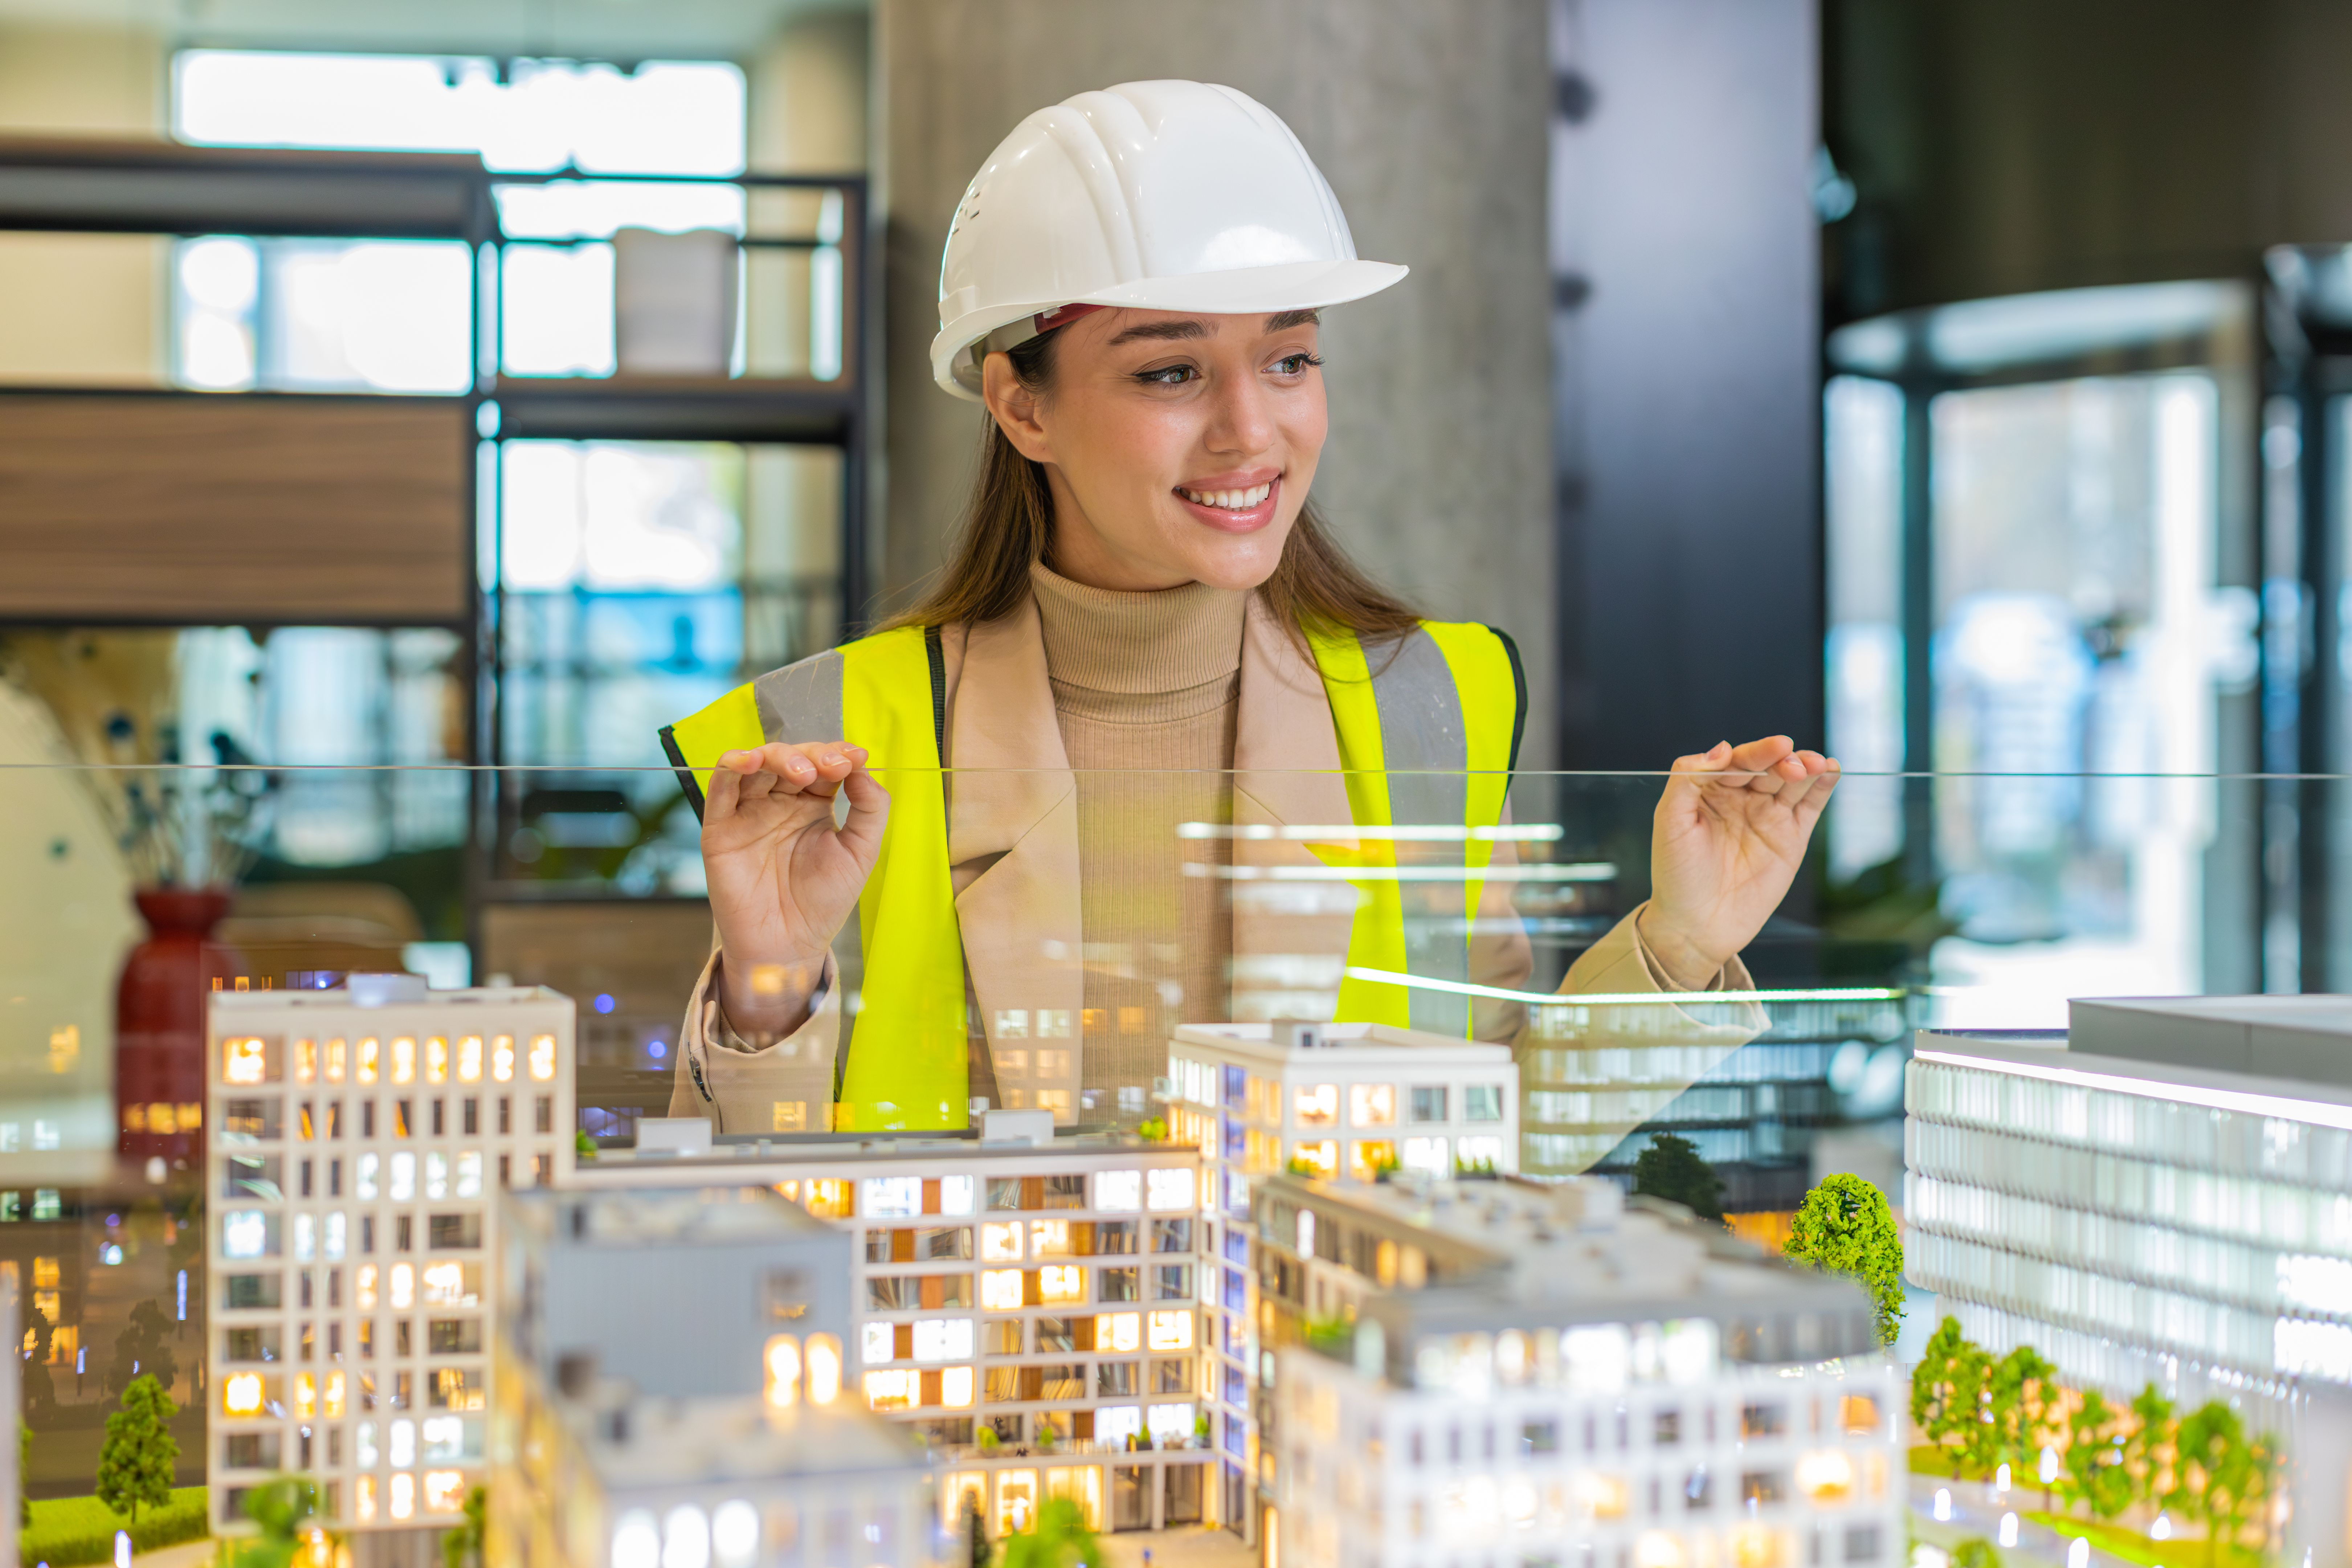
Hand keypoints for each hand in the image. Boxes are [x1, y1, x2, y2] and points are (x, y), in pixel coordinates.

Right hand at [702, 741, 888, 1035]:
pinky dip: (733, 765)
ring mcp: (749, 812)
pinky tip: (751, 760)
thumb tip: (864, 766)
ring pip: (757, 764)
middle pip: (791, 758)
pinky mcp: (720, 826)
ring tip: (802, 770)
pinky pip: (721, 785)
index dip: (838, 754)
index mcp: (813, 805)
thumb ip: (869, 808)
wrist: (787, 944)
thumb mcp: (861, 853)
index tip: (857, 757)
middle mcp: (780, 803)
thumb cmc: (823, 902)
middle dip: (813, 755)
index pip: (823, 765)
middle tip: (833, 767)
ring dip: (778, 756)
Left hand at [1639, 736, 1837, 989]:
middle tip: (1793, 762)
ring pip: (1791, 781)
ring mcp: (1768, 816)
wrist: (1697, 925)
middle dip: (1782, 760)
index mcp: (1709, 789)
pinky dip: (1822, 787)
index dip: (1754, 753)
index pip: (1736, 760)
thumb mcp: (1671, 822)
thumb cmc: (1677, 875)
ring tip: (1815, 764)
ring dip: (1806, 767)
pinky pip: (1809, 805)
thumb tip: (1721, 748)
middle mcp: (1741, 797)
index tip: (1773, 748)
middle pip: (1767, 766)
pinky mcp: (1791, 837)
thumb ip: (1687, 780)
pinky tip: (1830, 770)